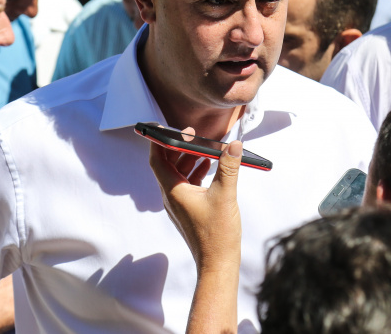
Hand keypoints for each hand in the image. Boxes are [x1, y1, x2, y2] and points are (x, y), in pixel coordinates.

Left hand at [148, 128, 242, 271]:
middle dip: (179, 147)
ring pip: (179, 175)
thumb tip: (233, 145)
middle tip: (193, 133)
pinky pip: (187, 185)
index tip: (165, 127)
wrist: (217, 263)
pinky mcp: (189, 210)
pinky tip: (210, 166)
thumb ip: (228, 167)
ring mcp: (179, 205)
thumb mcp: (225, 195)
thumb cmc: (217, 234)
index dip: (159, 141)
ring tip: (205, 147)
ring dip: (190, 159)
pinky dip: (196, 172)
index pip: (157, 159)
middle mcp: (171, 197)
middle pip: (168, 165)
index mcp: (173, 191)